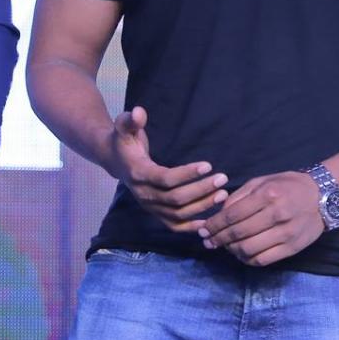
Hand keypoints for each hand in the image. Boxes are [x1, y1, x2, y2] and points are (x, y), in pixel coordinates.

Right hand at [105, 106, 228, 230]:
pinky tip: (209, 223)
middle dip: (201, 190)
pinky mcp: (155, 213)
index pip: (165, 179)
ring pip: (178, 214)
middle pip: (176, 199)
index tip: (208, 165)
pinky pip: (174, 225)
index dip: (187, 174)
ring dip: (202, 207)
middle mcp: (143, 194)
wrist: (115, 160)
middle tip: (222, 178)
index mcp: (138, 174)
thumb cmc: (124, 141)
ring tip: (223, 194)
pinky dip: (191, 228)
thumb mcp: (124, 127)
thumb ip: (131, 120)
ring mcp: (149, 207)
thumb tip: (138, 112)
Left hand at [199, 171, 323, 267]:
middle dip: (218, 239)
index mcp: (267, 195)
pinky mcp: (291, 248)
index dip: (214, 225)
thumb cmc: (288, 186)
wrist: (323, 196)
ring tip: (226, 247)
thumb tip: (219, 215)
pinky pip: (262, 260)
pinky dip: (247, 260)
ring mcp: (285, 233)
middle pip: (237, 233)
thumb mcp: (262, 181)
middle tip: (209, 241)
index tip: (204, 230)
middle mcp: (276, 214)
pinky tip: (242, 254)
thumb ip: (239, 197)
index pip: (232, 215)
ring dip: (231, 250)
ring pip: (248, 249)